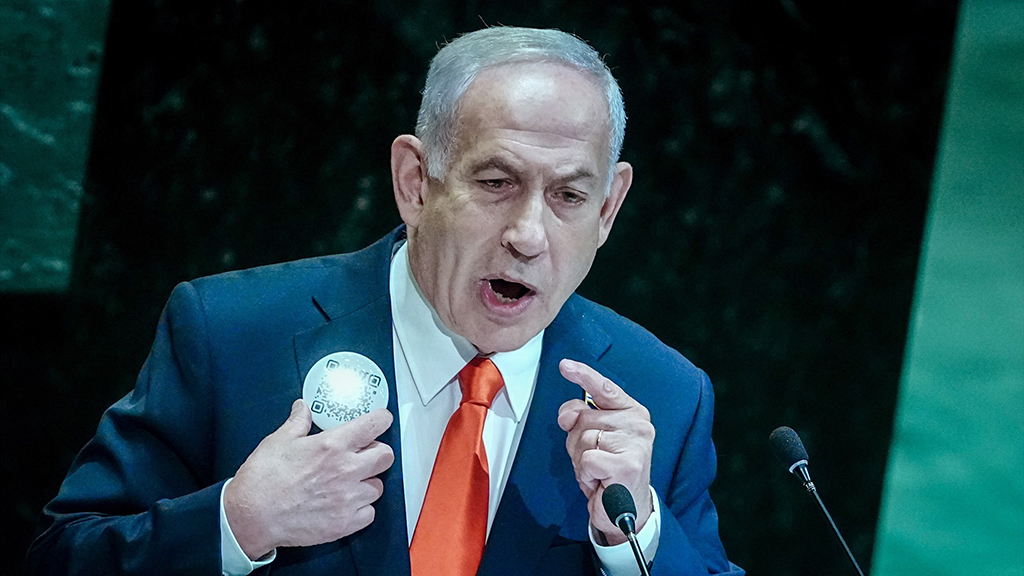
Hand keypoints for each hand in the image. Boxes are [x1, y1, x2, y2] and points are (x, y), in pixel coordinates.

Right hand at [224, 400, 394, 559]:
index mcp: (332, 446)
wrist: (250, 517)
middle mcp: (345, 471)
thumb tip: (303, 408)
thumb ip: (298, 421)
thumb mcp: (279, 440)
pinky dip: (362, 508)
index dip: (381, 420)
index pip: (374, 425)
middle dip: (377, 452)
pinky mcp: (344, 524)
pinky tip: (346, 503)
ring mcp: (347, 499)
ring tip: (350, 482)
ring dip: (368, 482)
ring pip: (378, 486)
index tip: (380, 420)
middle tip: (364, 454)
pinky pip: (369, 513)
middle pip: (386, 456)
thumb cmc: (262, 480)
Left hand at [556, 359, 654, 545]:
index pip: (604, 388)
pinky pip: (586, 460)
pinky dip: (585, 474)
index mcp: (632, 412)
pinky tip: (600, 481)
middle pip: (583, 418)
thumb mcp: (591, 439)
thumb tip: (568, 414)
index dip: (583, 375)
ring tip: (598, 471)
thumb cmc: (609, 471)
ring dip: (581, 460)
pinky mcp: (628, 464)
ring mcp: (635, 443)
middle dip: (577, 441)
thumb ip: (580, 419)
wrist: (626, 511)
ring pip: (582, 439)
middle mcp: (638, 424)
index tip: (565, 365)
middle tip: (594, 459)